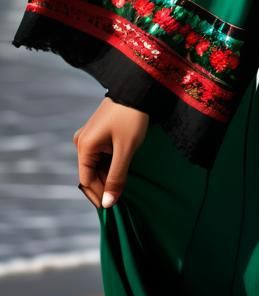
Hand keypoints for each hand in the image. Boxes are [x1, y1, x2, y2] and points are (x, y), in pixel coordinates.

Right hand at [72, 95, 149, 209]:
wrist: (138, 88)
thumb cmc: (132, 118)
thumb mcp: (125, 150)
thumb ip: (116, 177)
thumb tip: (107, 204)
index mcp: (84, 146)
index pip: (87, 181)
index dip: (99, 195)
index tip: (114, 207)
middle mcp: (82, 142)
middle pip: (91, 173)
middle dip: (105, 185)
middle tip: (122, 197)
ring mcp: (90, 136)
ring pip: (97, 164)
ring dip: (109, 174)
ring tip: (125, 184)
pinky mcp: (99, 132)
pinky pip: (101, 154)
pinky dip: (111, 163)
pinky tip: (123, 168)